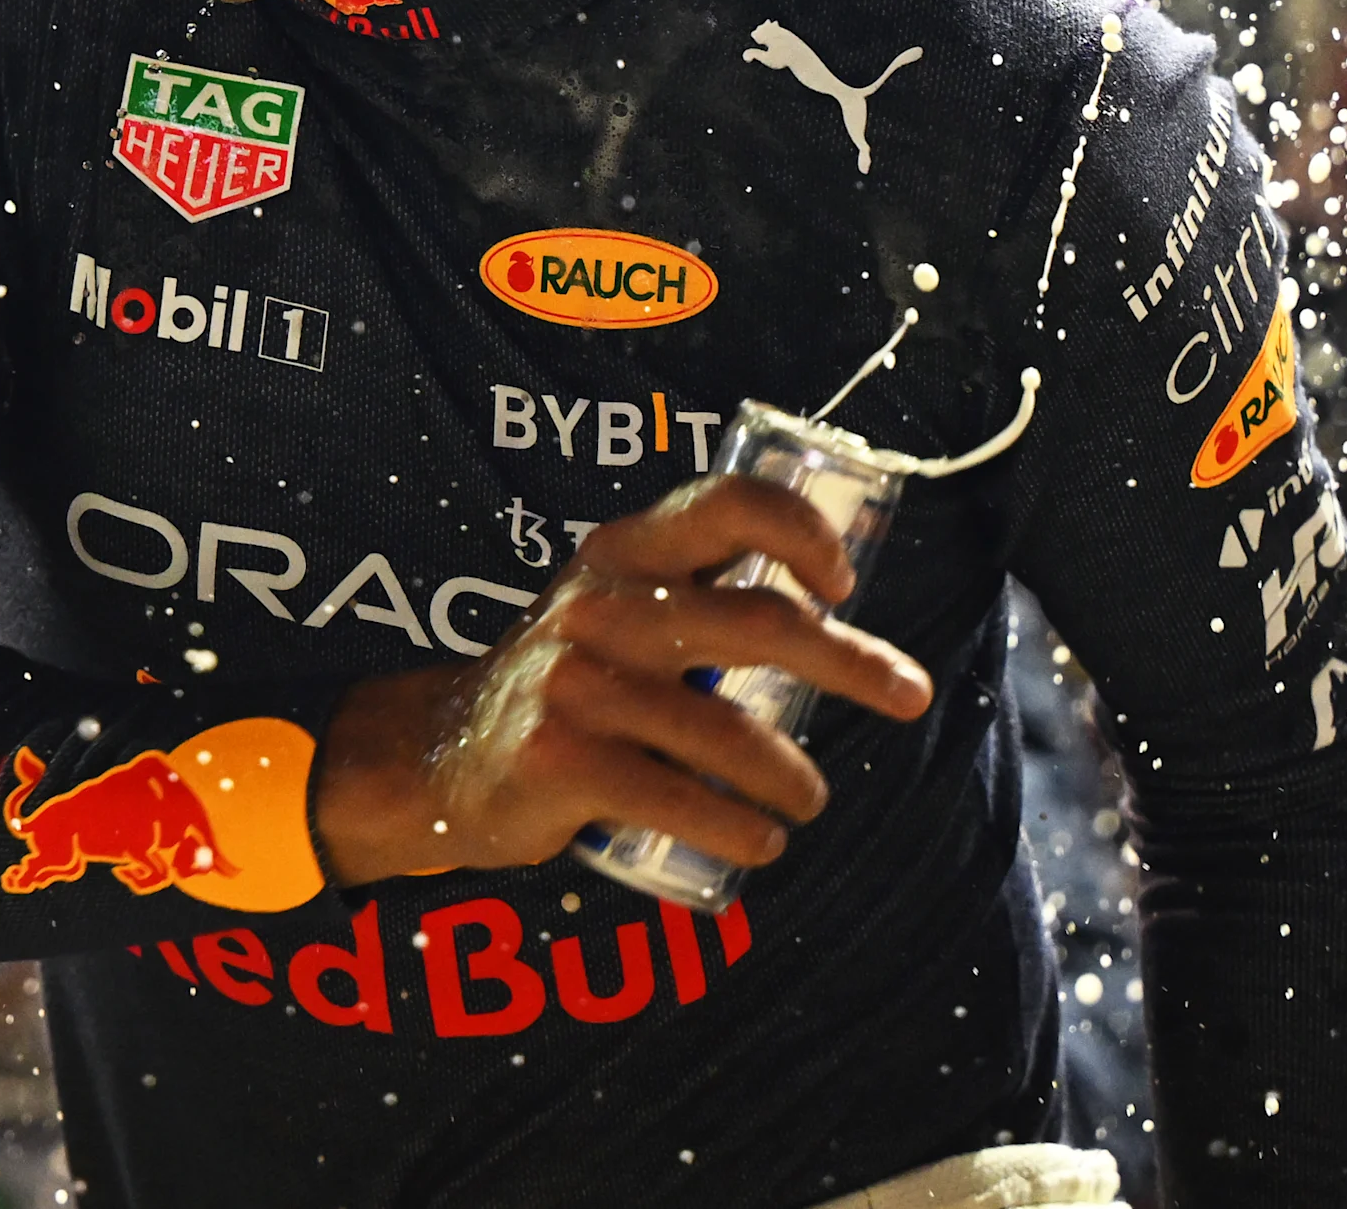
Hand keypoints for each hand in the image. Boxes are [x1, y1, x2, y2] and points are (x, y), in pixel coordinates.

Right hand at [307, 476, 933, 887]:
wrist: (440, 753)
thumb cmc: (565, 678)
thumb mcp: (614, 605)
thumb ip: (696, 591)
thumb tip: (832, 616)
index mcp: (623, 551)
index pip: (726, 504)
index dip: (800, 531)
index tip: (845, 582)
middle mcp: (601, 604)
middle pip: (758, 621)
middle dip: (850, 661)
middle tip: (907, 694)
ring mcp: (577, 682)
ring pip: (728, 731)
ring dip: (793, 776)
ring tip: (808, 798)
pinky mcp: (562, 760)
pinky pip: (678, 799)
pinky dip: (737, 827)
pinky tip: (761, 842)